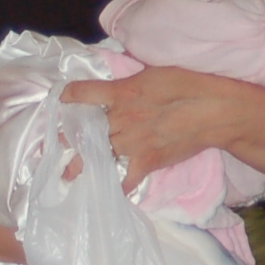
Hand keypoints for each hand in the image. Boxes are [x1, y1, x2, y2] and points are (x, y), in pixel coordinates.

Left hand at [61, 65, 248, 191]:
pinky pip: (124, 179)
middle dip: (66, 138)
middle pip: (83, 130)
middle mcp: (120, 118)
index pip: (82, 93)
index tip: (62, 101)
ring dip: (80, 166)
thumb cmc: (189, 84)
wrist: (213, 111)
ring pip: (96, 156)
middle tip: (52, 146)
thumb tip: (121, 82)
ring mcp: (132, 142)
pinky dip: (116, 186)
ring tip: (66, 175)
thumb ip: (132, 80)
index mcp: (121, 93)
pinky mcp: (146, 161)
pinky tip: (108, 192)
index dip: (67, 97)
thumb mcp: (155, 72)